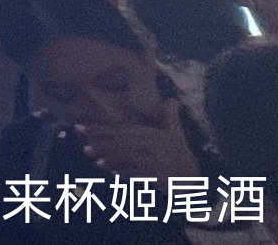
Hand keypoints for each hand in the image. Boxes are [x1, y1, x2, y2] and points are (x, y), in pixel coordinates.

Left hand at [75, 109, 197, 178]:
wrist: (197, 179)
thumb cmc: (182, 155)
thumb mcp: (177, 133)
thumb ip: (170, 116)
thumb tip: (173, 99)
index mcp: (151, 134)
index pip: (120, 129)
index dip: (99, 128)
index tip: (81, 128)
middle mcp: (150, 145)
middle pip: (119, 144)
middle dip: (101, 145)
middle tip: (84, 148)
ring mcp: (153, 161)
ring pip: (124, 159)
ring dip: (109, 159)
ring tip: (95, 160)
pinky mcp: (156, 176)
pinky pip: (134, 174)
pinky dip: (123, 173)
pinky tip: (112, 172)